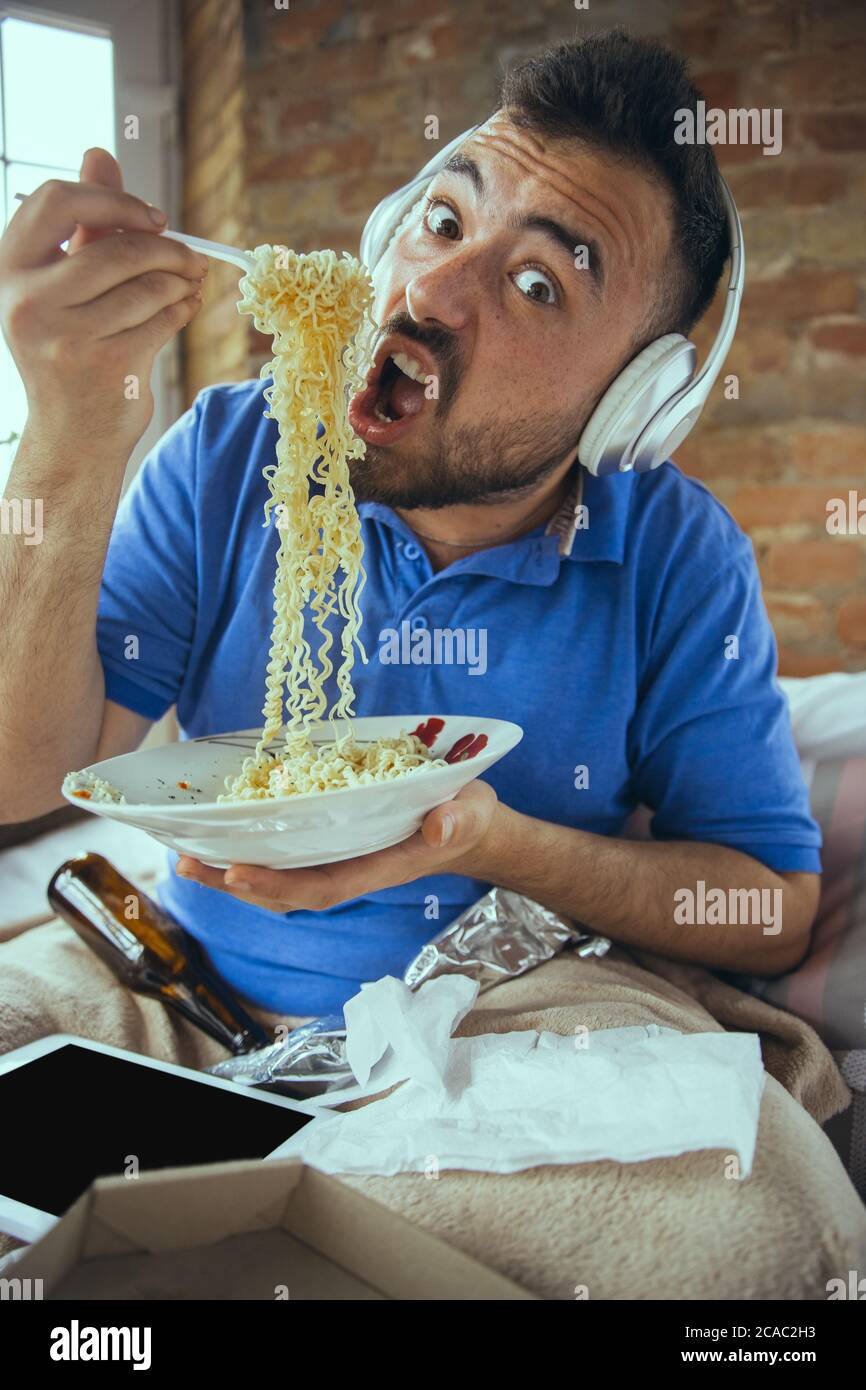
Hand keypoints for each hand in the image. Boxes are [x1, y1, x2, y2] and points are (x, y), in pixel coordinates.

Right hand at [0, 148, 208, 455]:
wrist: (72, 437)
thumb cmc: (71, 351)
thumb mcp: (65, 285)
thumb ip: (84, 223)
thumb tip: (98, 153)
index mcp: (10, 269)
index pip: (56, 201)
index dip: (114, 199)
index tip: (152, 218)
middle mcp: (29, 300)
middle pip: (115, 245)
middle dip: (167, 247)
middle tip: (191, 256)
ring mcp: (65, 335)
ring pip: (145, 284)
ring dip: (180, 281)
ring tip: (189, 285)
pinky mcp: (105, 364)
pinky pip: (161, 318)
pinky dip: (182, 309)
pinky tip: (185, 308)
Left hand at [176, 779, 499, 911]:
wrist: (467, 827)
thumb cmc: (467, 817)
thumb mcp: (470, 812)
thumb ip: (458, 819)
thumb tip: (442, 824)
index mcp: (379, 866)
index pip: (321, 886)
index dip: (277, 883)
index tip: (235, 870)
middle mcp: (351, 870)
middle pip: (285, 891)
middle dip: (234, 882)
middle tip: (186, 861)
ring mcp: (338, 862)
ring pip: (277, 880)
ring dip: (230, 873)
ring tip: (185, 857)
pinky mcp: (331, 847)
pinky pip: (284, 860)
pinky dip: (248, 855)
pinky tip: (218, 840)